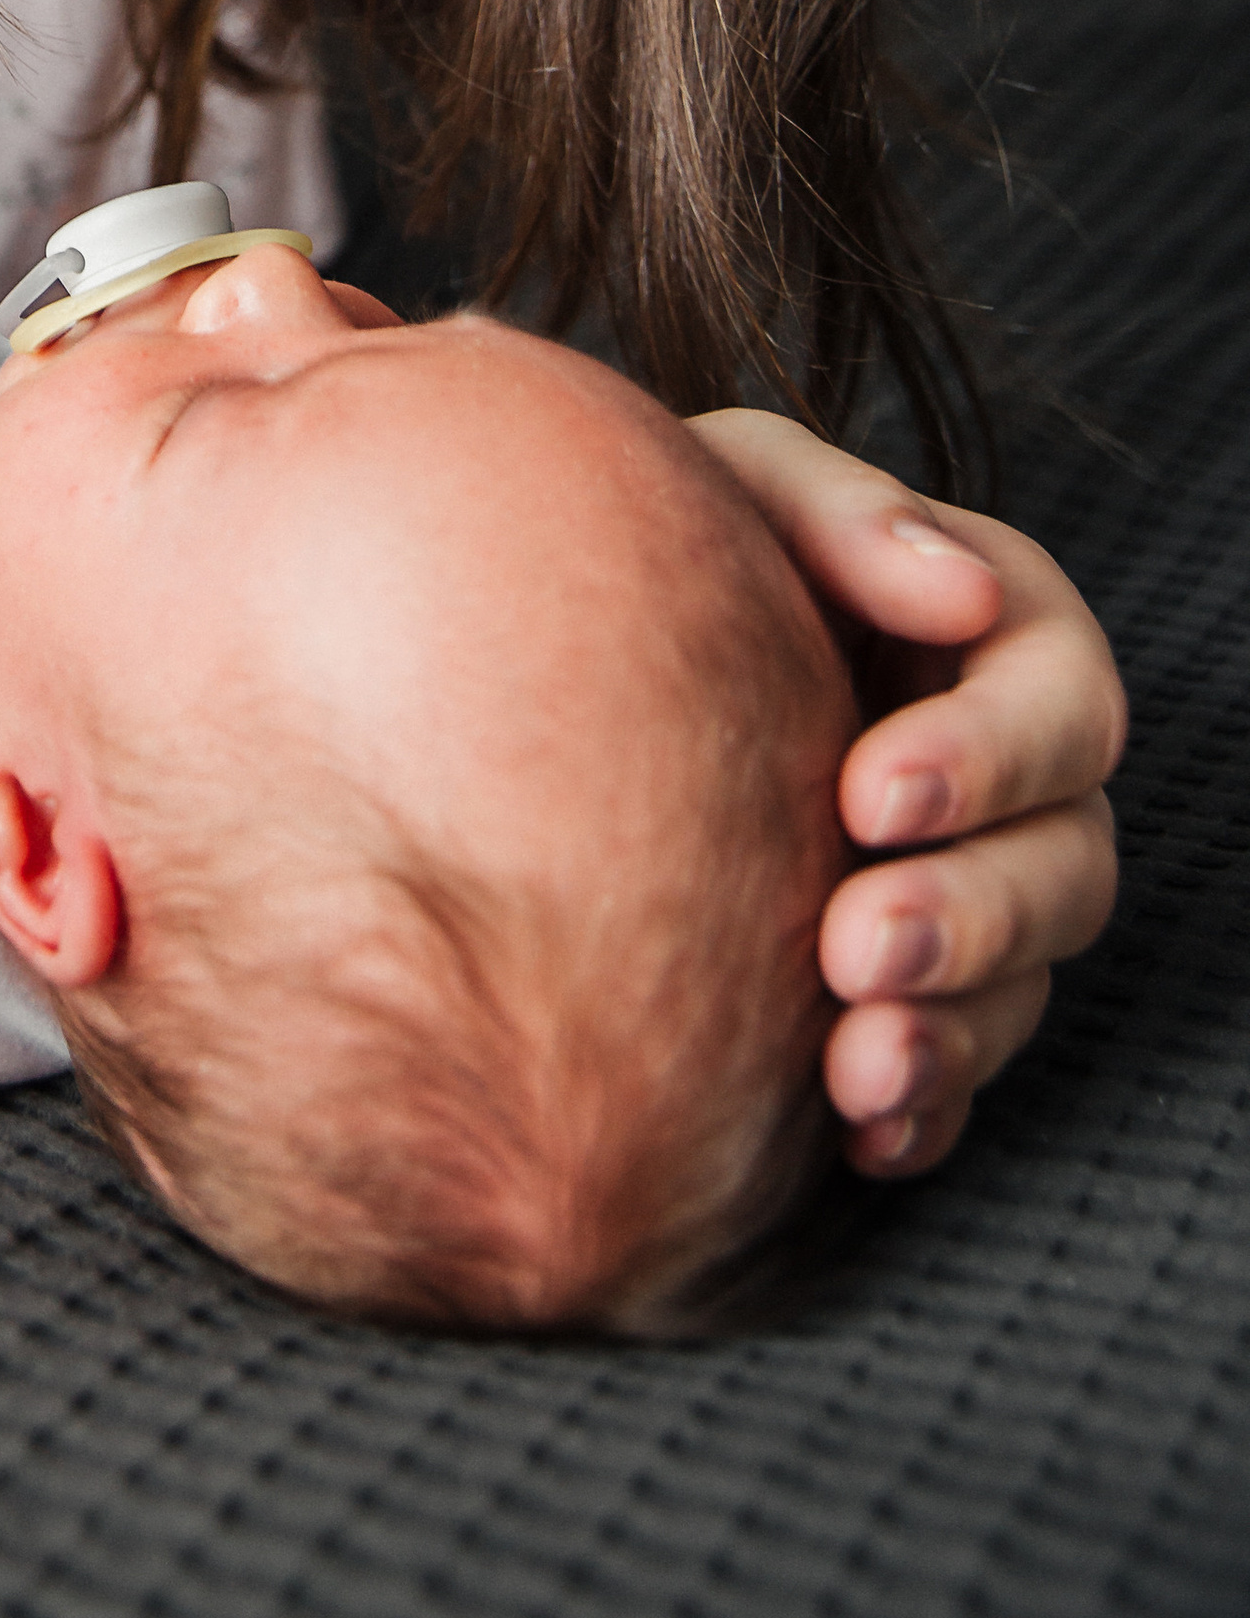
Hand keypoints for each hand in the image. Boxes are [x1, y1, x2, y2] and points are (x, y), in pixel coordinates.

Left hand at [690, 408, 1124, 1175]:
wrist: (552, 647)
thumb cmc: (664, 535)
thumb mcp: (733, 485)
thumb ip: (836, 509)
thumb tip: (958, 587)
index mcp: (992, 638)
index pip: (1060, 704)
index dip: (989, 759)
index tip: (866, 796)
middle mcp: (1002, 777)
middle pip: (1066, 864)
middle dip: (973, 917)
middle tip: (852, 950)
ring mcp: (963, 892)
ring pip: (1021, 985)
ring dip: (952, 1033)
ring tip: (852, 1069)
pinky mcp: (907, 994)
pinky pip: (953, 1073)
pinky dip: (920, 1109)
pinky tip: (861, 1132)